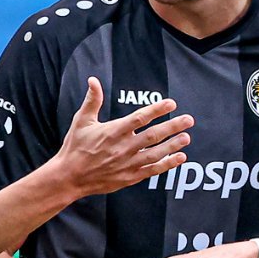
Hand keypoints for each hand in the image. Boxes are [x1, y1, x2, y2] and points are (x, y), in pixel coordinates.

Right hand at [53, 77, 192, 196]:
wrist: (69, 177)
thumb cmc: (75, 147)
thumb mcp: (81, 121)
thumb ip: (92, 101)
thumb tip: (93, 80)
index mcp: (113, 131)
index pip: (140, 118)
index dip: (156, 109)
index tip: (171, 103)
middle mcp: (123, 147)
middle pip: (153, 135)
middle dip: (173, 127)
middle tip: (189, 120)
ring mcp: (127, 163)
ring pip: (156, 153)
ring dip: (173, 145)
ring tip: (187, 137)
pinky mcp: (129, 177)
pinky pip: (152, 170)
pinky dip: (167, 164)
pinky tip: (179, 157)